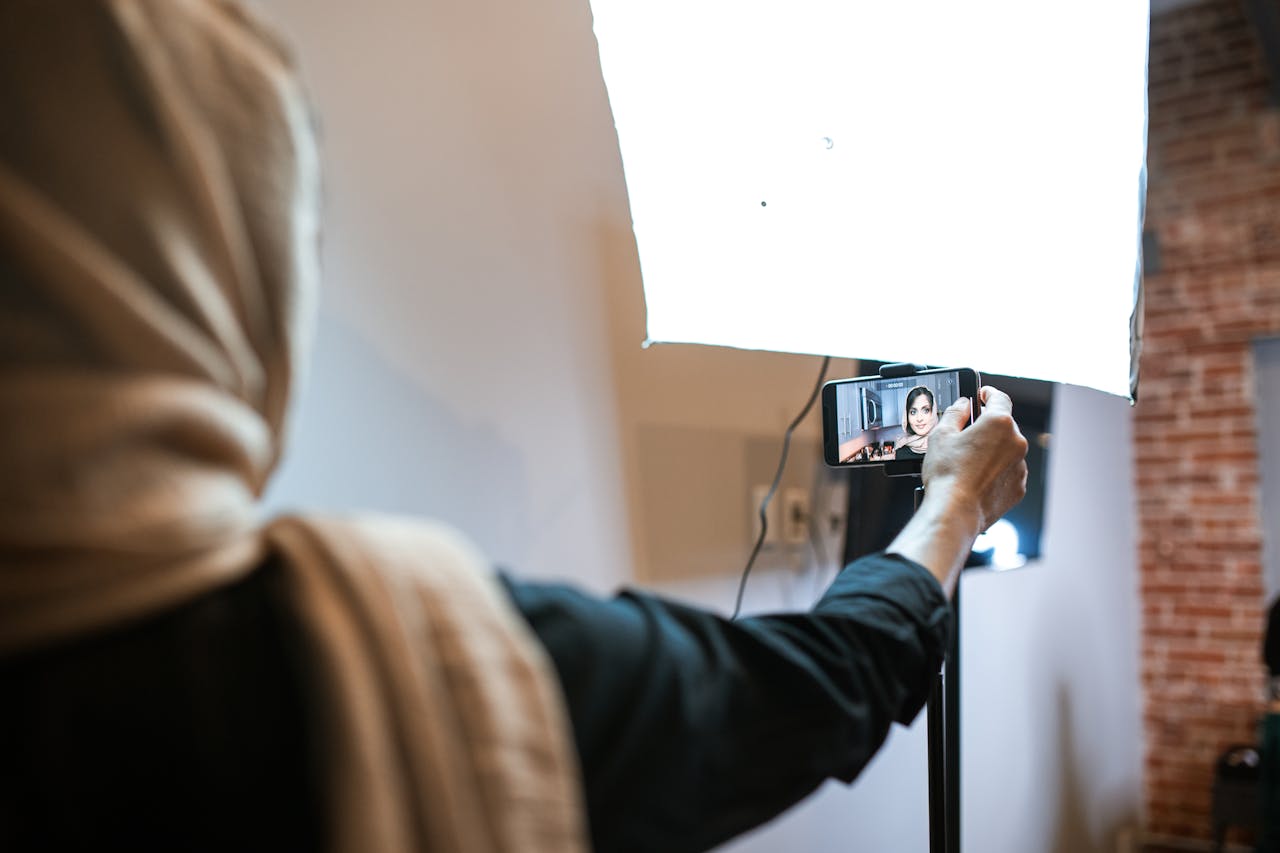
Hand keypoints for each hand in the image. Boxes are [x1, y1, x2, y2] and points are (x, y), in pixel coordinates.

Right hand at [887, 385, 1028, 595]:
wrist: (955, 512)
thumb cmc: (947, 474)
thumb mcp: (941, 435)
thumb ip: (954, 413)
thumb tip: (962, 405)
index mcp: (999, 423)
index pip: (999, 398)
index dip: (989, 394)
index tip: (983, 395)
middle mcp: (1016, 442)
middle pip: (1004, 425)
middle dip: (987, 427)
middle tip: (965, 435)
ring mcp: (1020, 466)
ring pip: (1007, 450)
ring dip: (992, 451)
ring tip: (968, 463)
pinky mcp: (1018, 487)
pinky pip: (1009, 472)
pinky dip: (996, 472)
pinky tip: (976, 479)